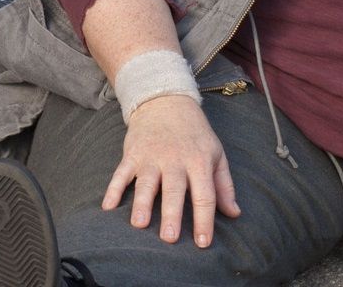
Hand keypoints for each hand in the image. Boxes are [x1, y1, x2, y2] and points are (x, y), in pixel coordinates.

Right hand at [103, 95, 240, 248]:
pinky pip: (121, 173)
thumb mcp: (216, 154)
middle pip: (173, 190)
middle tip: (169, 238)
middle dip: (171, 214)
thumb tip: (234, 214)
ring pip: (146, 183)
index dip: (205, 220)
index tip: (203, 243)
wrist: (166, 101)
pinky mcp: (132, 153)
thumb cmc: (195, 134)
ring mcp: (151, 156)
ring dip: (141, 203)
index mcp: (199, 162)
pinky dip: (113, 189)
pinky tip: (108, 207)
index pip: (205, 194)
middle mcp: (175, 160)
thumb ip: (224, 185)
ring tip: (139, 224)